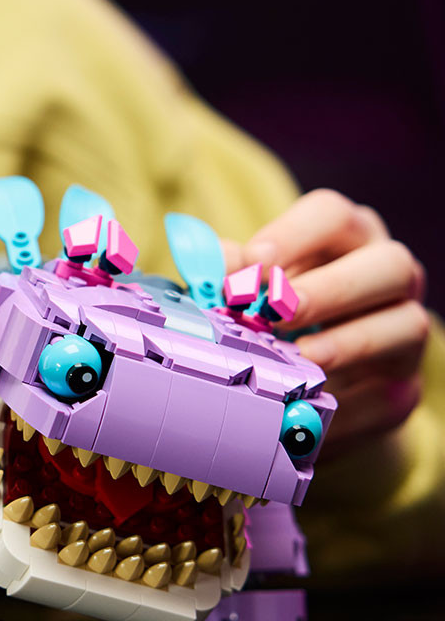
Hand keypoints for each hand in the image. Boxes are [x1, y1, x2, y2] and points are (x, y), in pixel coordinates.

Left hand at [223, 189, 428, 458]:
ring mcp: (403, 332)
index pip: (332, 216)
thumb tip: (211, 266)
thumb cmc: (270, 323)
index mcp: (343, 241)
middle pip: (389, 264)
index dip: (294, 235)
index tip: (255, 262)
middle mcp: (387, 279)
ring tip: (303, 357)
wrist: (298, 388)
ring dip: (349, 342)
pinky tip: (310, 404)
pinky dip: (349, 402)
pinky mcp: (402, 388)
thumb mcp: (247, 294)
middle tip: (279, 312)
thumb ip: (232, 277)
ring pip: (408, 324)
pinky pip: (389, 393)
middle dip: (332, 287)